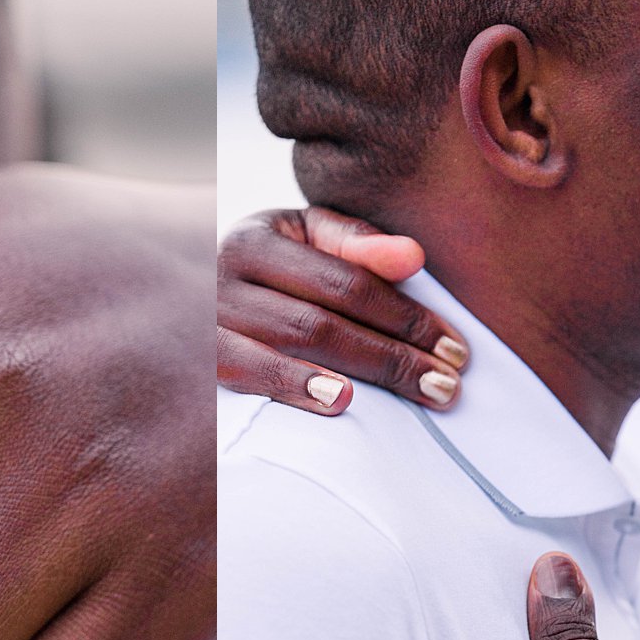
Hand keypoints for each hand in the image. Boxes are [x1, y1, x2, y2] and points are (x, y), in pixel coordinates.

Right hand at [217, 207, 464, 413]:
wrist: (184, 300)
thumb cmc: (267, 274)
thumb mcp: (305, 243)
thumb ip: (358, 243)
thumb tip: (414, 257)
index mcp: (259, 237)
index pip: (347, 280)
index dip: (406, 315)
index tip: (455, 347)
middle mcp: (226, 271)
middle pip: (328, 316)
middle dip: (396, 353)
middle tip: (448, 383)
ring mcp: (208, 316)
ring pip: (298, 341)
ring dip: (366, 371)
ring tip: (420, 392)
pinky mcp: (199, 357)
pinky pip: (250, 372)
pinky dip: (296, 386)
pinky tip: (341, 402)